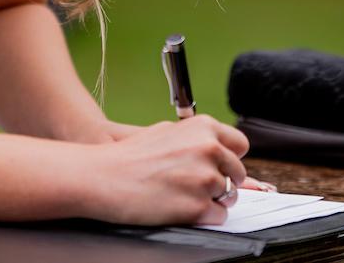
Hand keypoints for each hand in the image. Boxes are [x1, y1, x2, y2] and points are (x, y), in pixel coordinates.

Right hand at [79, 114, 248, 225]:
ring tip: (181, 194)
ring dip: (210, 199)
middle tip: (193, 184)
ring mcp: (205, 179)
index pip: (240, 145)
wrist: (103, 176)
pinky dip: (203, 216)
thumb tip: (222, 150)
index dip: (229, 158)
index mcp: (204, 128)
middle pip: (237, 173)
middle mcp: (209, 149)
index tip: (219, 165)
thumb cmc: (129, 155)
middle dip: (221, 180)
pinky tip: (180, 207)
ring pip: (229, 196)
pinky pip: (218, 217)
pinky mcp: (198, 207)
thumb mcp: (166, 131)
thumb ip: (196, 138)